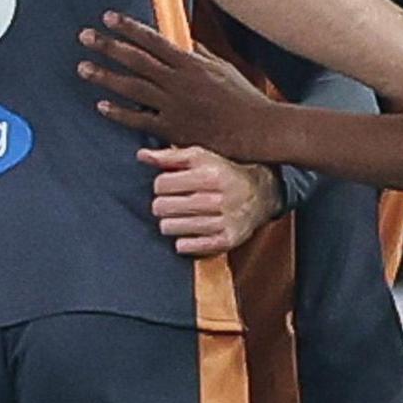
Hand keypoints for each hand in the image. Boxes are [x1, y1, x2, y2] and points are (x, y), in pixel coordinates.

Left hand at [78, 12, 274, 155]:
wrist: (258, 129)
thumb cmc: (244, 98)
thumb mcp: (224, 68)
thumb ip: (201, 55)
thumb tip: (185, 43)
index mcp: (190, 62)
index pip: (153, 40)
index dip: (128, 28)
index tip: (107, 18)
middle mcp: (179, 80)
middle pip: (137, 60)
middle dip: (109, 46)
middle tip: (84, 36)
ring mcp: (175, 104)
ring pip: (133, 87)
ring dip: (106, 76)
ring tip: (83, 68)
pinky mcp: (174, 128)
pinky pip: (141, 119)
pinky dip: (120, 113)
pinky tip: (101, 106)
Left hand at [142, 145, 281, 257]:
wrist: (260, 195)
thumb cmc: (223, 173)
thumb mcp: (201, 157)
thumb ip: (169, 156)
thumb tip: (141, 155)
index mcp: (210, 175)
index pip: (161, 184)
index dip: (161, 184)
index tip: (171, 185)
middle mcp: (217, 199)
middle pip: (161, 207)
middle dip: (163, 204)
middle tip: (174, 202)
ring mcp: (222, 222)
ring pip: (170, 227)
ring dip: (171, 222)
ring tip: (182, 215)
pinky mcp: (225, 241)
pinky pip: (185, 246)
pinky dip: (183, 240)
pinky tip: (191, 230)